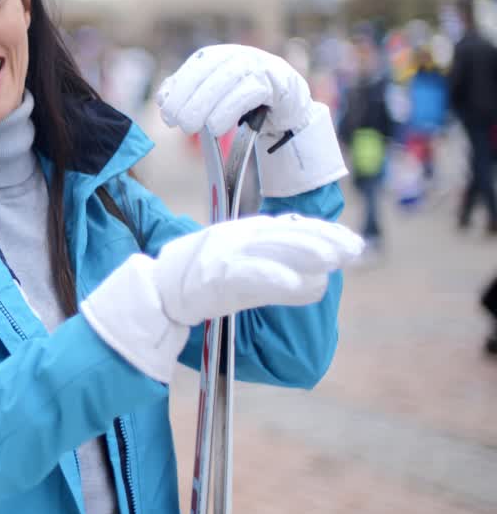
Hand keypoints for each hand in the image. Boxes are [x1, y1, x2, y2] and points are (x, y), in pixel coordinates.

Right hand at [153, 214, 362, 325]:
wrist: (160, 287)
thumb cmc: (201, 279)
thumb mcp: (242, 264)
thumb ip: (275, 266)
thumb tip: (317, 280)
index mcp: (247, 231)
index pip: (293, 226)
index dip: (324, 232)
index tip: (352, 241)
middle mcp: (240, 236)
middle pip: (288, 233)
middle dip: (323, 240)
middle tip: (354, 249)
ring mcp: (227, 253)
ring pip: (272, 248)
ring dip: (304, 253)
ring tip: (332, 261)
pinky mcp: (217, 274)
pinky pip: (250, 274)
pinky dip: (273, 278)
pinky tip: (296, 284)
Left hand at [156, 44, 349, 197]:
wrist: (287, 108)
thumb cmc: (243, 101)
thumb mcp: (211, 95)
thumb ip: (187, 92)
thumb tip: (164, 98)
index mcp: (219, 56)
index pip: (195, 67)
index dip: (178, 90)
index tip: (167, 115)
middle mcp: (239, 55)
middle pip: (209, 72)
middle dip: (189, 100)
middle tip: (180, 124)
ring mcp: (260, 65)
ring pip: (228, 79)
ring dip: (206, 106)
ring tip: (193, 128)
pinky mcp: (277, 81)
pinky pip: (250, 92)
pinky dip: (228, 110)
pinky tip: (216, 127)